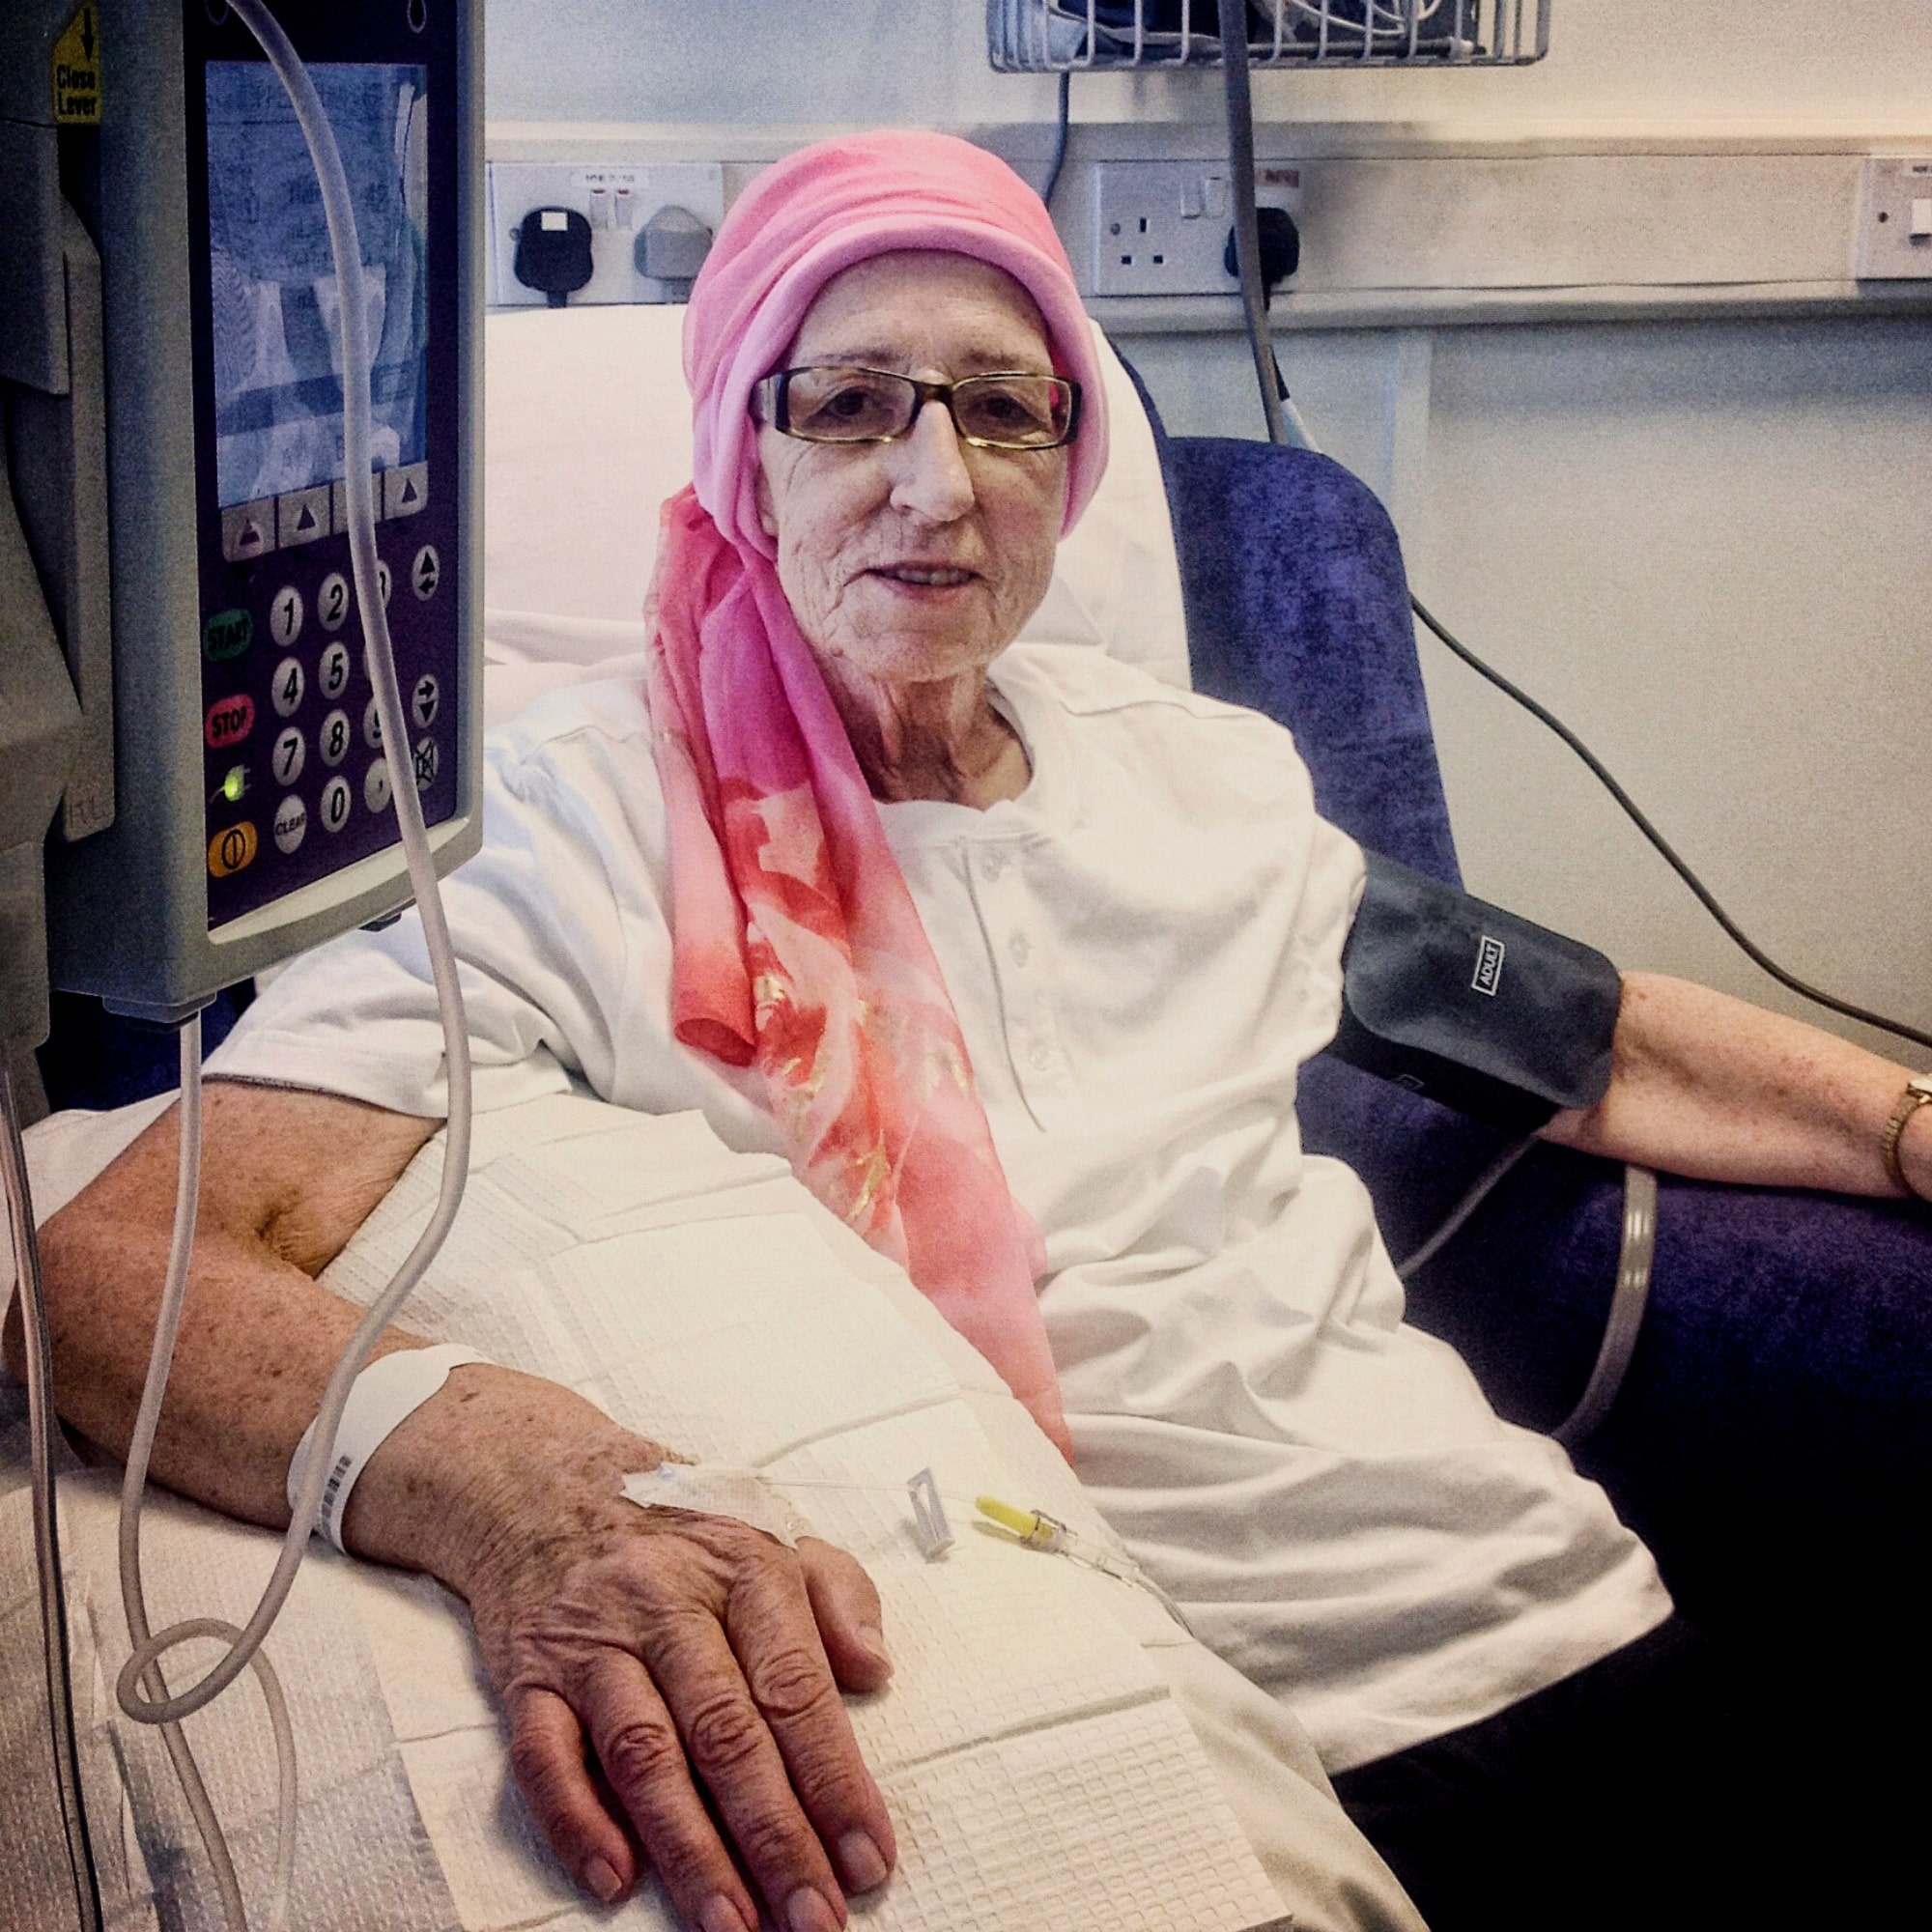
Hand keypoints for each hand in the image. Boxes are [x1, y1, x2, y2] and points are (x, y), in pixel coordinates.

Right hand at [356, 1374, 895, 1931]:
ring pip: (642, 1753)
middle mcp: (665, 1600)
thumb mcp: (769, 1526)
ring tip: (733, 1927)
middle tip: (815, 1921)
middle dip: (776, 1837)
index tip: (870, 1858)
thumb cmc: (677, 1521)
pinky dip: (576, 1822)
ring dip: (689, 1850)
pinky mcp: (527, 1673)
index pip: (797, 1686)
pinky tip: (615, 1881)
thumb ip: (836, 1591)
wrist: (536, 1477)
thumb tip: (875, 1668)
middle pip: (725, 1732)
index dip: (836, 1778)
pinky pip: (544, 1756)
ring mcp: (592, 1639)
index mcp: (742, 1565)